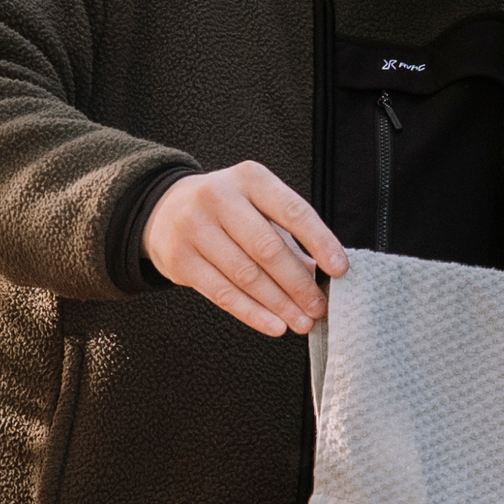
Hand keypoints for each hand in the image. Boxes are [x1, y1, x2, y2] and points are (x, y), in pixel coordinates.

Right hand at [143, 162, 347, 337]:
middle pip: (267, 248)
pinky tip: (273, 325)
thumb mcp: (257, 205)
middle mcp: (219, 198)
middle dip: (299, 283)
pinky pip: (222, 294)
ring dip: (279, 304)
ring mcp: (194, 228)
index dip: (320, 241)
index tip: (339, 268)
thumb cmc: (226, 209)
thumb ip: (289, 235)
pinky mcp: (179, 259)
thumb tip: (319, 273)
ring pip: (245, 275)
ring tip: (301, 321)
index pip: (292, 211)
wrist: (164, 209)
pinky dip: (252, 313)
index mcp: (250, 179)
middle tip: (319, 306)